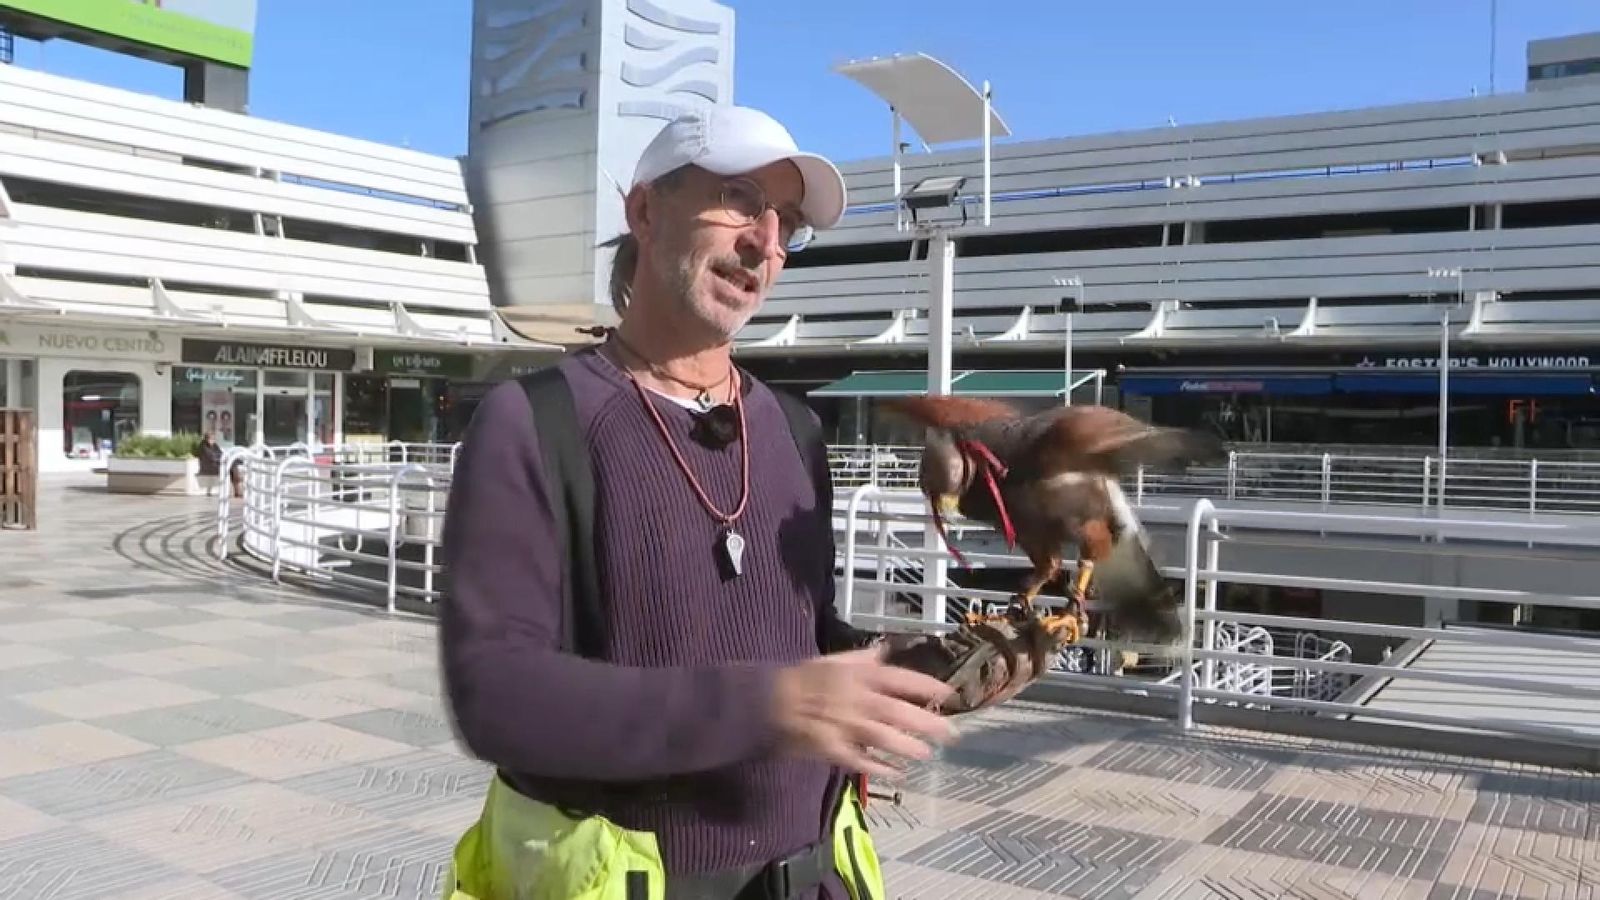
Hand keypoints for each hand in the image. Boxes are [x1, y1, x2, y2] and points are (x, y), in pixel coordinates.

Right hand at [770, 644, 958, 779]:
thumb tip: (884, 651)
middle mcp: (856, 700)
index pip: (899, 678)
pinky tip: (897, 773)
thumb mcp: (831, 660)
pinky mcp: (832, 748)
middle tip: (951, 732)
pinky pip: (860, 760)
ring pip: (883, 738)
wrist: (766, 702)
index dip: (926, 686)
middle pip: (898, 712)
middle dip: (926, 722)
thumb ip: (860, 658)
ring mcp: (844, 726)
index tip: (949, 694)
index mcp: (857, 676)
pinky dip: (879, 768)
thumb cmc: (800, 678)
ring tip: (927, 754)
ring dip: (907, 747)